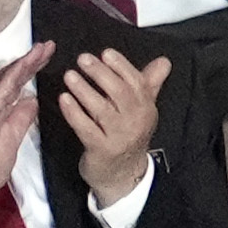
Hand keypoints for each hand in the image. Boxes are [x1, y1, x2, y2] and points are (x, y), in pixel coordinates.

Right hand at [0, 45, 50, 220]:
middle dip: (30, 62)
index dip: (30, 72)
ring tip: (40, 50)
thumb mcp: (11, 142)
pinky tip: (23, 67)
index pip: (15, 87)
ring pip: (5, 82)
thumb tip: (31, 99)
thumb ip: (20, 120)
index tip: (46, 57)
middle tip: (47, 46)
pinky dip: (11, 79)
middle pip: (10, 79)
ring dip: (23, 65)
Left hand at [57, 40, 166, 208]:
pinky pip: (85, 127)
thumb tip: (163, 62)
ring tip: (70, 75)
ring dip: (83, 89)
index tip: (105, 53)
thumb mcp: (142, 110)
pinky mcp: (101, 149)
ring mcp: (119, 136)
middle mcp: (135, 120)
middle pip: (119, 92)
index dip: (121, 66)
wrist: (123, 174)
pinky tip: (64, 99)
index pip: (136, 82)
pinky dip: (74, 112)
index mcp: (146, 107)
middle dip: (100, 73)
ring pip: (101, 109)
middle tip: (83, 59)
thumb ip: (149, 84)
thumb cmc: (128, 135)